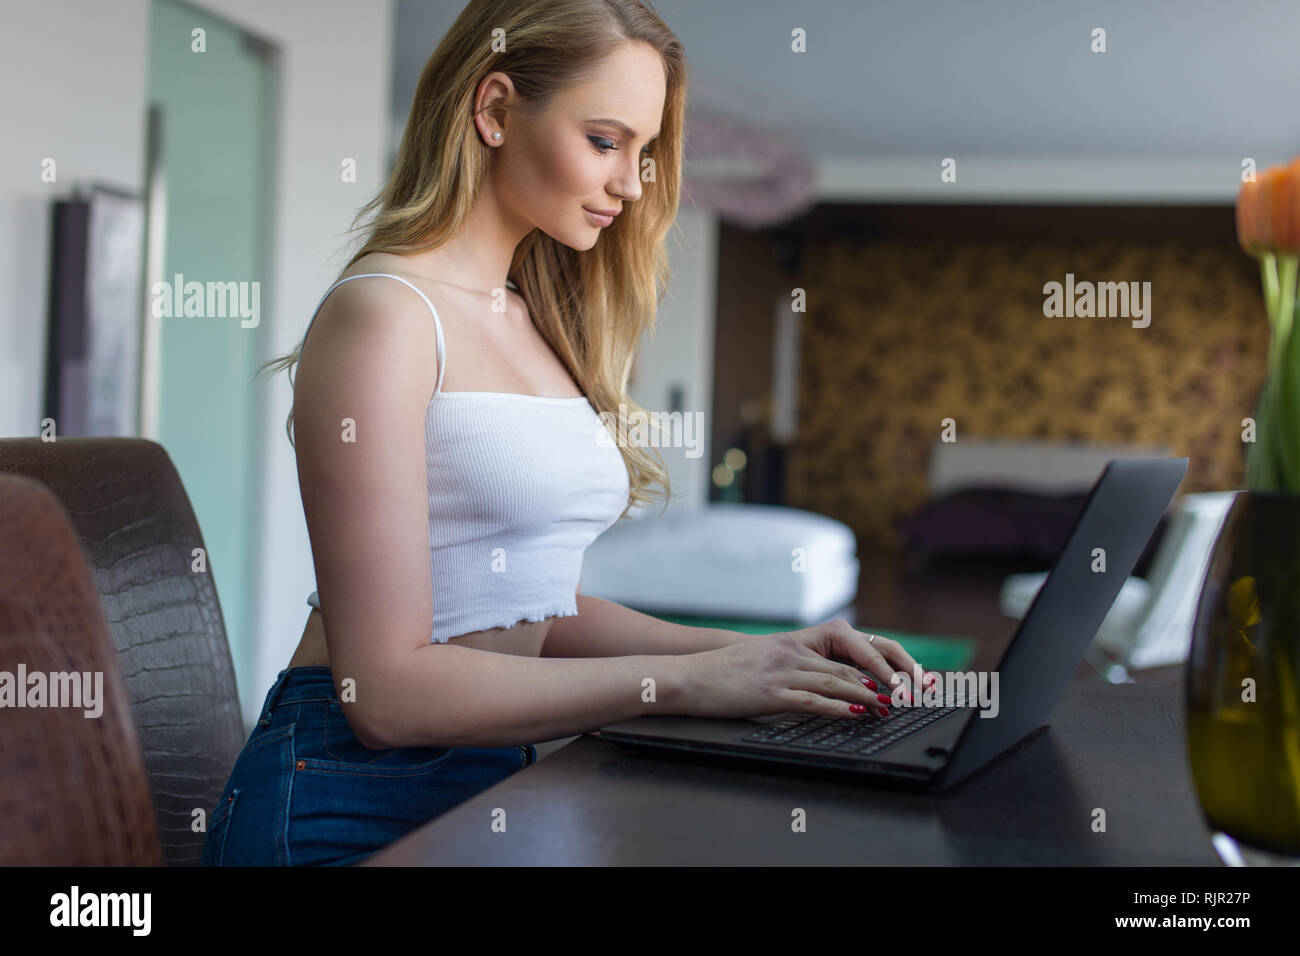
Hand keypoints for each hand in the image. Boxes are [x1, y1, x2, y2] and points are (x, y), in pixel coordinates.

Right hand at [676, 619, 940, 720]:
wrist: (689, 676)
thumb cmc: (723, 672)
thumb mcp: (763, 659)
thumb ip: (793, 664)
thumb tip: (825, 681)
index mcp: (793, 643)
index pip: (846, 646)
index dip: (878, 659)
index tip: (900, 674)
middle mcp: (792, 652)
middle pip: (848, 664)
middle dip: (883, 679)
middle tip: (907, 694)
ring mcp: (782, 672)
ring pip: (836, 681)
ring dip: (868, 696)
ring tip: (891, 708)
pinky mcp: (771, 694)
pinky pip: (812, 700)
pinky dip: (838, 708)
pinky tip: (855, 714)